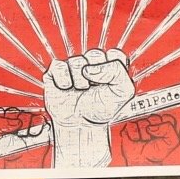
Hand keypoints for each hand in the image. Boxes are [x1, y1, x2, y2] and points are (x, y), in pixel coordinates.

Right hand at [40, 48, 137, 168]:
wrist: (81, 124)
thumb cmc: (101, 108)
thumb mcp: (123, 92)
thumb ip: (117, 72)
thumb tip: (90, 68)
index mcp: (109, 64)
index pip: (115, 54)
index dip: (113, 70)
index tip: (111, 84)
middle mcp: (92, 61)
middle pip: (95, 54)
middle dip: (96, 75)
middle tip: (94, 89)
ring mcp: (74, 65)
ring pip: (77, 61)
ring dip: (80, 82)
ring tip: (81, 91)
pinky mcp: (56, 71)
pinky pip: (59, 66)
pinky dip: (64, 81)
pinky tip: (67, 89)